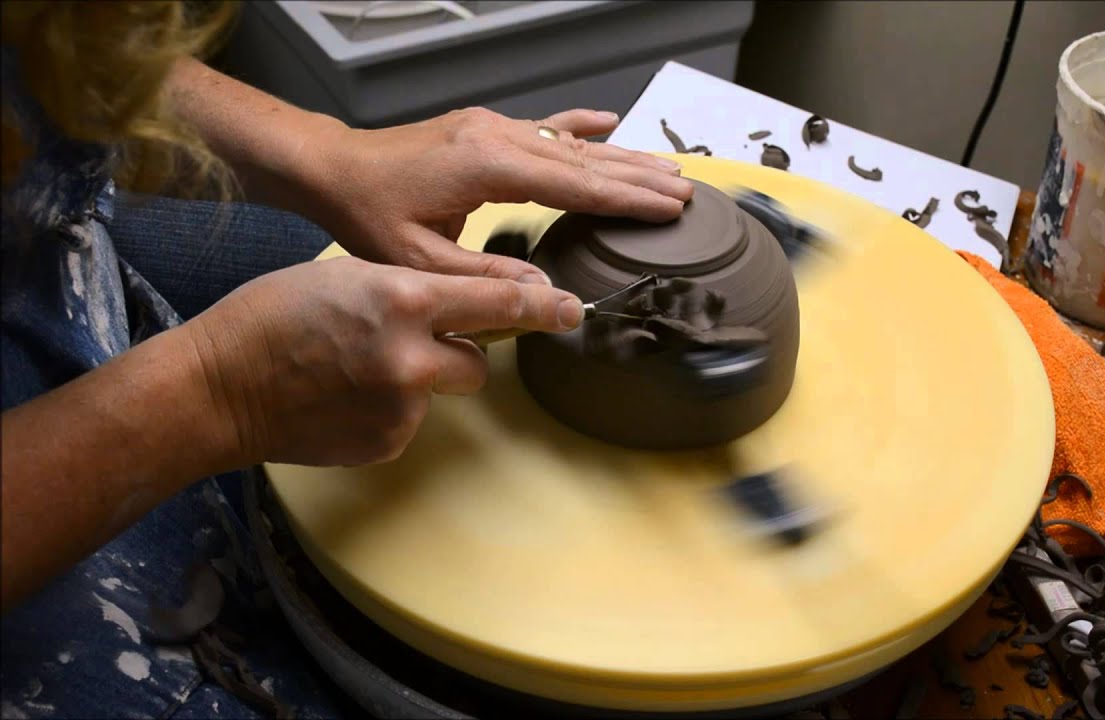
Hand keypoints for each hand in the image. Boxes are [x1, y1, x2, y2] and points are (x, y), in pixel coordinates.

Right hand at [184, 256, 581, 465]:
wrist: (218, 388)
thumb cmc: (273, 315)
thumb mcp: (349, 275)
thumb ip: (415, 290)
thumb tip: (467, 309)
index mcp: (404, 300)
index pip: (500, 304)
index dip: (544, 307)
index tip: (573, 309)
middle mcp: (413, 357)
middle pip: (478, 360)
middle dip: (458, 351)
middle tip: (406, 341)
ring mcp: (402, 408)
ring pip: (441, 390)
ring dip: (419, 380)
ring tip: (358, 369)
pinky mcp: (387, 444)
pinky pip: (411, 420)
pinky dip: (390, 409)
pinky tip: (345, 398)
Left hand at [302, 107, 694, 281]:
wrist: (334, 169)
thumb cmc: (369, 214)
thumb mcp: (421, 262)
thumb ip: (486, 279)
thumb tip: (546, 296)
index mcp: (487, 167)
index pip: (574, 185)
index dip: (625, 198)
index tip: (668, 207)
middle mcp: (497, 138)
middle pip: (584, 159)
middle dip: (638, 177)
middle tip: (686, 191)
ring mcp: (492, 128)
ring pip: (570, 142)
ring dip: (620, 156)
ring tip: (665, 168)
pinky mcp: (483, 130)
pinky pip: (542, 126)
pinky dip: (579, 126)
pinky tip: (607, 122)